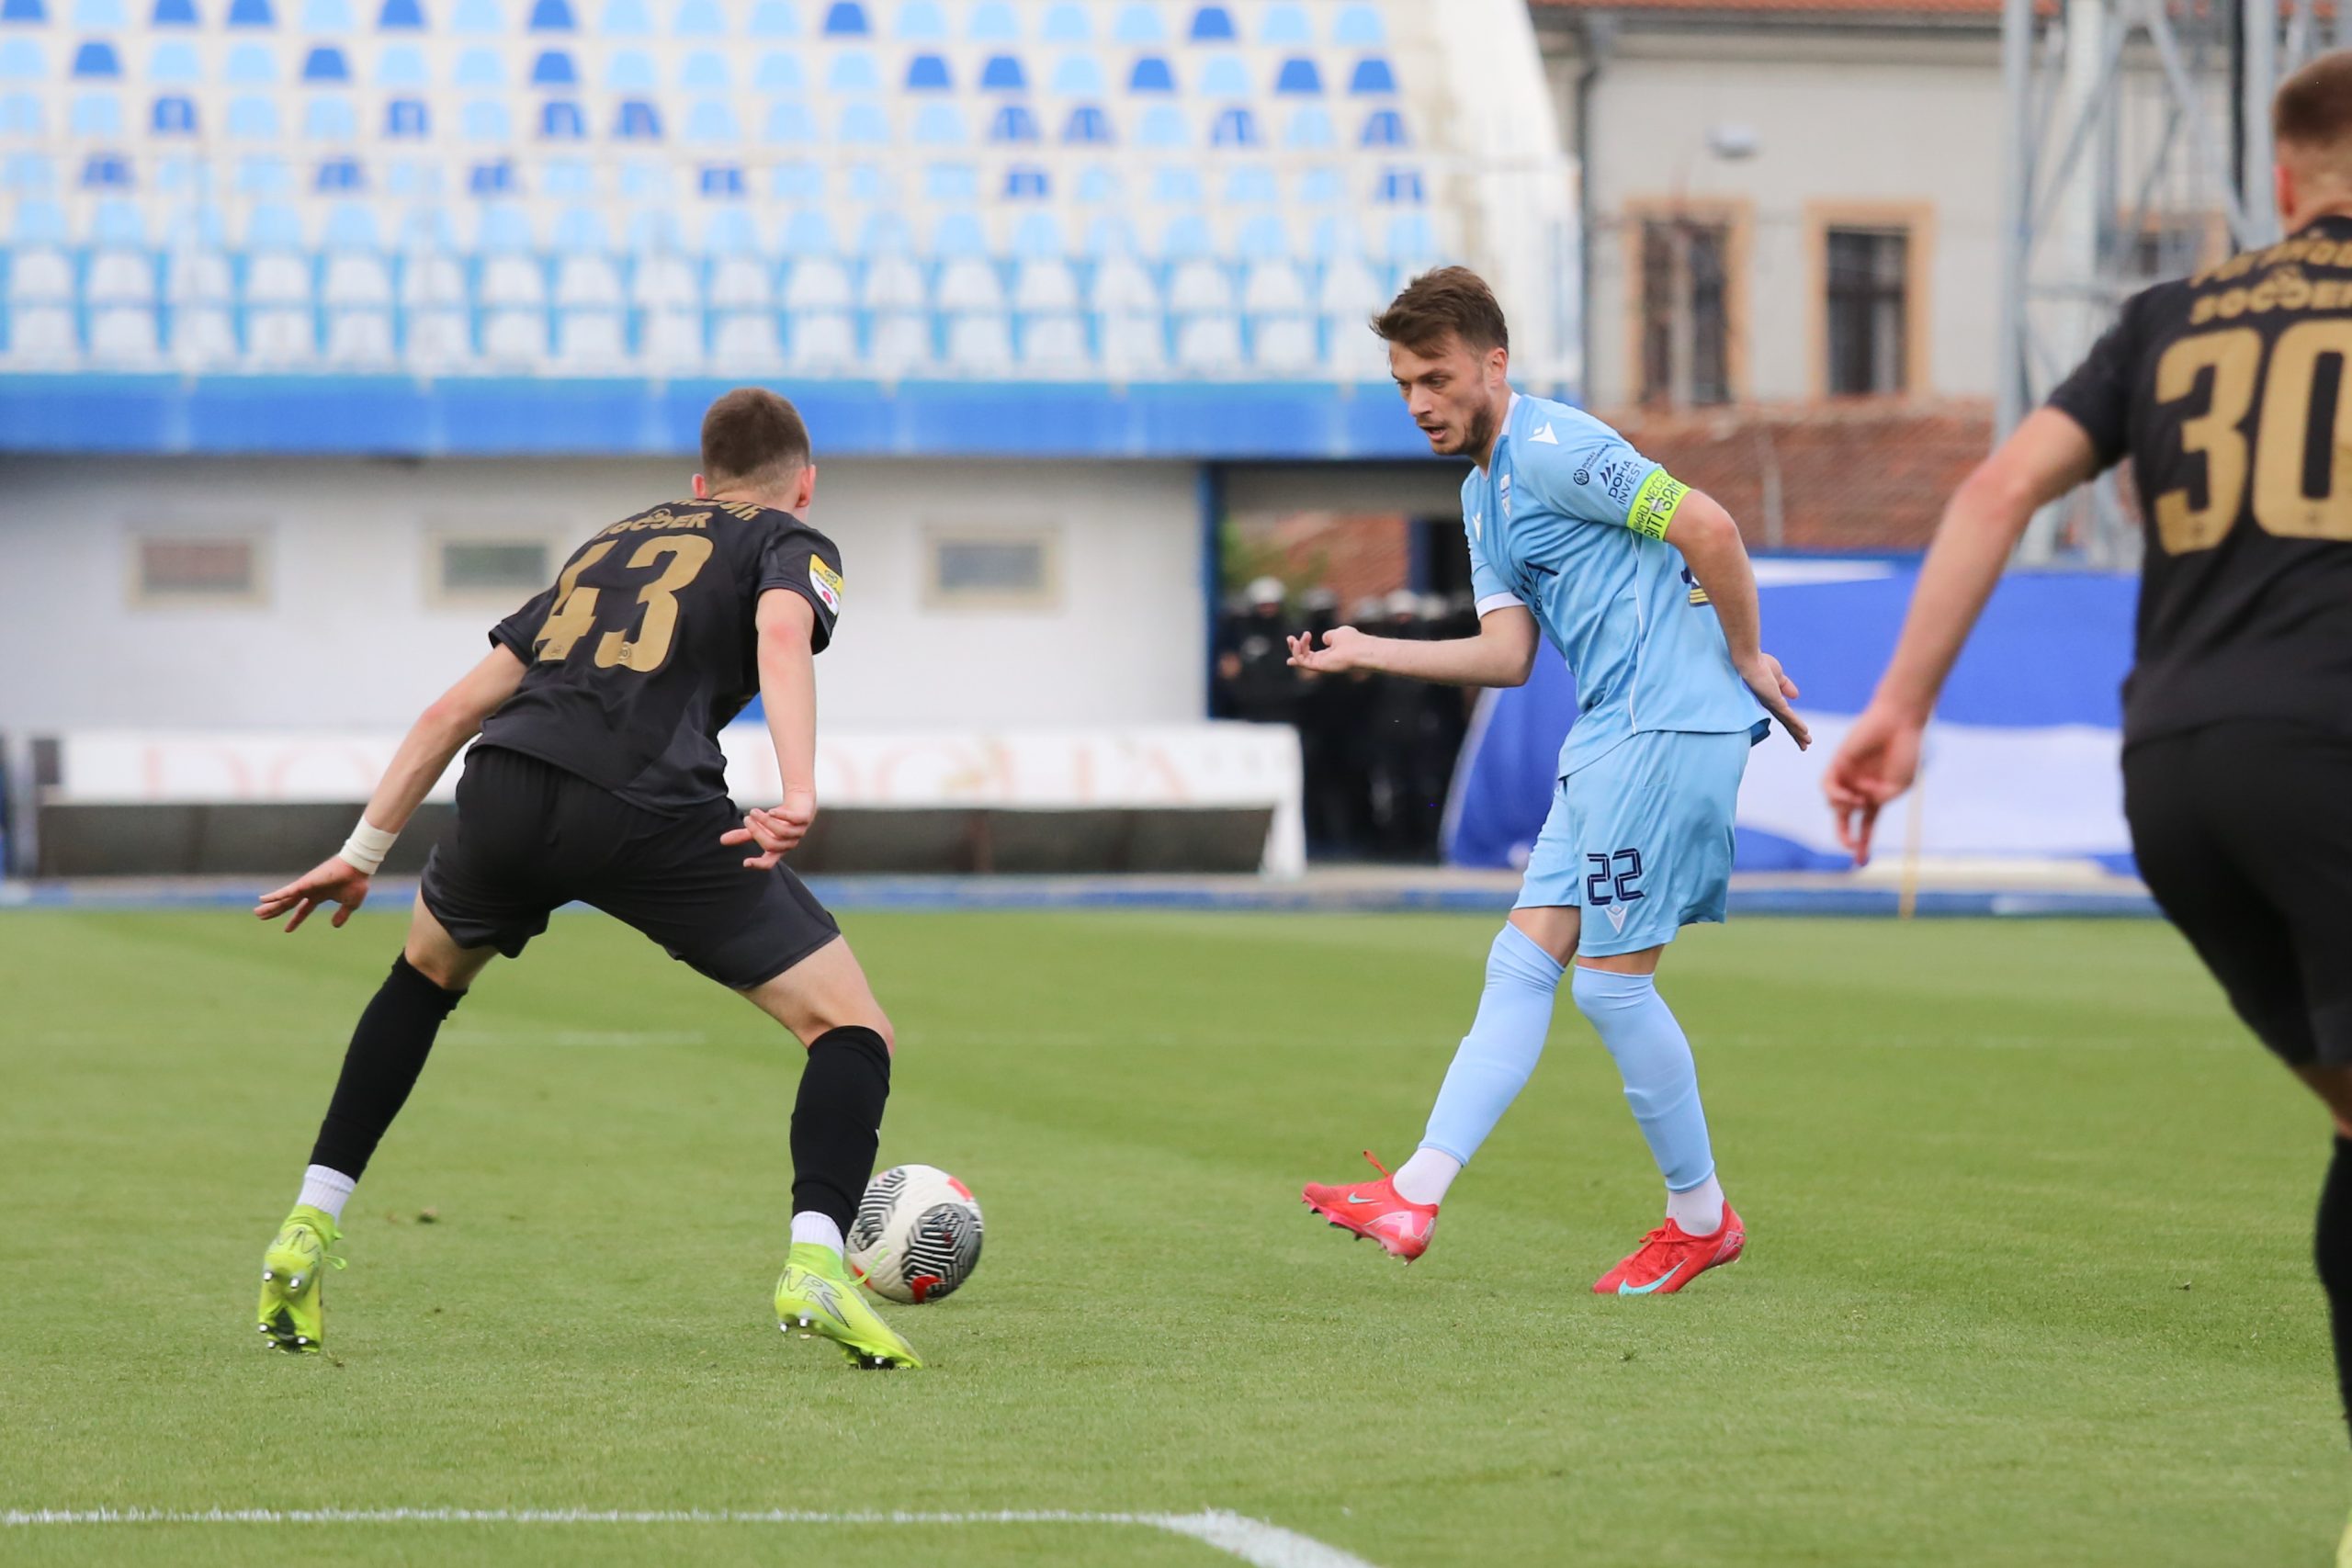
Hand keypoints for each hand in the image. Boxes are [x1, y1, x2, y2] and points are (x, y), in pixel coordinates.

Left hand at [255, 856, 371, 931]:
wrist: (358, 869)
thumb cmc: (356, 883)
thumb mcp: (350, 904)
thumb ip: (342, 915)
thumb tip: (334, 925)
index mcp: (319, 896)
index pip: (303, 910)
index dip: (295, 920)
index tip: (286, 930)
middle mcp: (309, 891)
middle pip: (288, 903)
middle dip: (275, 911)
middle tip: (260, 916)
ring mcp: (305, 886)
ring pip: (284, 898)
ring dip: (270, 906)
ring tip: (257, 912)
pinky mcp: (305, 883)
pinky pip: (287, 891)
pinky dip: (275, 896)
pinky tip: (263, 899)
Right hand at [722, 789, 816, 868]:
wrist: (800, 803)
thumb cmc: (779, 819)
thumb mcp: (760, 827)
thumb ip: (744, 834)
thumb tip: (722, 840)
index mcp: (778, 849)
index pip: (769, 862)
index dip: (758, 864)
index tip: (745, 862)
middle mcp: (789, 843)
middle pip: (771, 844)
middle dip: (756, 832)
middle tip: (747, 818)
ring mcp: (798, 832)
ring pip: (781, 832)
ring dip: (765, 822)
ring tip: (754, 811)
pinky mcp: (805, 819)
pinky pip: (794, 820)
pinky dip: (782, 816)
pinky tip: (771, 811)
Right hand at [1287, 625, 1371, 673]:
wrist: (1361, 650)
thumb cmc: (1354, 641)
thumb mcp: (1339, 633)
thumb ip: (1330, 636)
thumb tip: (1324, 638)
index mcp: (1329, 655)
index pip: (1312, 655)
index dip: (1301, 649)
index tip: (1293, 640)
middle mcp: (1325, 661)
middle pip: (1304, 658)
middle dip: (1294, 648)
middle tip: (1289, 638)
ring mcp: (1322, 665)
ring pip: (1302, 659)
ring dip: (1295, 648)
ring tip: (1293, 639)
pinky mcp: (1320, 666)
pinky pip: (1303, 661)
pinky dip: (1297, 652)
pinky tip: (1296, 642)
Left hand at [1736, 652, 1811, 750]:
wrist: (1750, 660)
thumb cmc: (1759, 665)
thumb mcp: (1777, 676)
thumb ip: (1785, 686)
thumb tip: (1795, 696)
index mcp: (1771, 699)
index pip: (1784, 716)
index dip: (1793, 725)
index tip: (1801, 734)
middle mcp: (1771, 705)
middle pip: (1786, 723)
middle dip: (1796, 735)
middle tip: (1804, 747)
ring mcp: (1772, 704)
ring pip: (1788, 722)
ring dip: (1798, 733)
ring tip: (1807, 743)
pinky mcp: (1774, 701)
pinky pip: (1788, 715)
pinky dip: (1797, 724)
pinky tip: (1804, 732)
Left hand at [1821, 702, 1924, 865]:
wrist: (1899, 721)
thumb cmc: (1905, 751)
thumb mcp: (1898, 786)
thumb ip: (1879, 801)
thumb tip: (1857, 808)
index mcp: (1877, 795)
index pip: (1866, 825)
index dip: (1863, 843)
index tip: (1860, 861)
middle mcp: (1860, 788)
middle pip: (1846, 818)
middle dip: (1845, 835)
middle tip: (1848, 847)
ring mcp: (1848, 776)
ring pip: (1835, 805)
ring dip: (1847, 808)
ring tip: (1860, 800)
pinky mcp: (1837, 763)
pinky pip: (1828, 787)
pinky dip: (1837, 795)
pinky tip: (1851, 794)